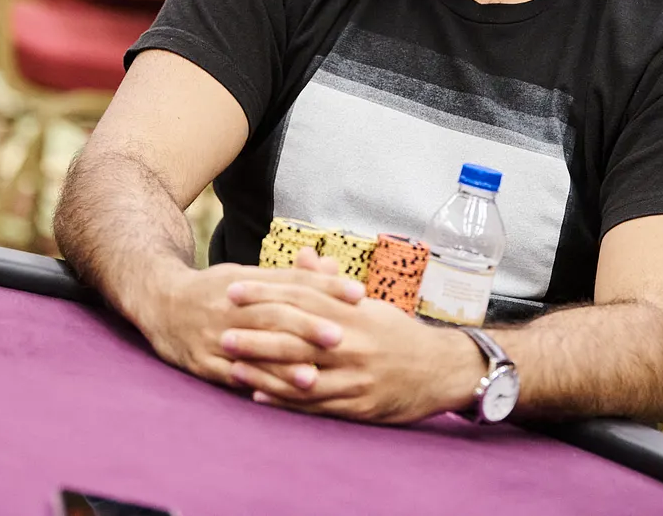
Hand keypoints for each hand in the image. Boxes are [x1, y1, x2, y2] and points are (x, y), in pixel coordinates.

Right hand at [142, 254, 364, 389]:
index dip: (325, 286)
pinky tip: (275, 396)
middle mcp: (232, 307)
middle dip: (307, 327)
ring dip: (283, 365)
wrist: (160, 301)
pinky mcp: (202, 363)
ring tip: (314, 377)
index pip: (293, 281)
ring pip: (253, 349)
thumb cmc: (217, 289)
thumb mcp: (249, 274)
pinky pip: (231, 376)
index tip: (358, 293)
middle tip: (341, 336)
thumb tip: (331, 265)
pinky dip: (254, 386)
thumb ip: (290, 276)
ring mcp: (216, 336)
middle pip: (274, 315)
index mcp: (248, 281)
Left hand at [223, 250, 481, 423]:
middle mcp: (352, 344)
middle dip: (256, 334)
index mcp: (353, 314)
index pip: (302, 298)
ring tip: (230, 367)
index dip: (266, 293)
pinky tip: (258, 397)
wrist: (441, 370)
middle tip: (221, 331)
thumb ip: (330, 283)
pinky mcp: (358, 406)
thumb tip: (304, 255)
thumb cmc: (397, 333)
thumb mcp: (368, 304)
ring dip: (263, 371)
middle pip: (296, 337)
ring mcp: (354, 377)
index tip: (234, 290)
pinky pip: (315, 405)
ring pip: (301, 375)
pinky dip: (285, 401)